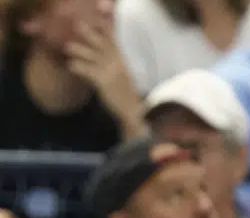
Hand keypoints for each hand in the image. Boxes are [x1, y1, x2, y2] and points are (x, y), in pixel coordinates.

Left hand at [65, 20, 144, 136]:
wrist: (134, 113)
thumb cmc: (127, 97)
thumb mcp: (123, 78)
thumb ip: (114, 67)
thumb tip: (100, 59)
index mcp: (124, 62)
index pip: (114, 42)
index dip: (106, 31)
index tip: (97, 24)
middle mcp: (118, 64)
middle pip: (102, 44)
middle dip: (90, 35)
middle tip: (79, 27)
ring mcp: (112, 72)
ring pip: (92, 56)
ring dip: (79, 49)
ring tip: (68, 47)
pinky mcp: (104, 82)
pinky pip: (87, 71)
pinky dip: (77, 67)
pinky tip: (70, 65)